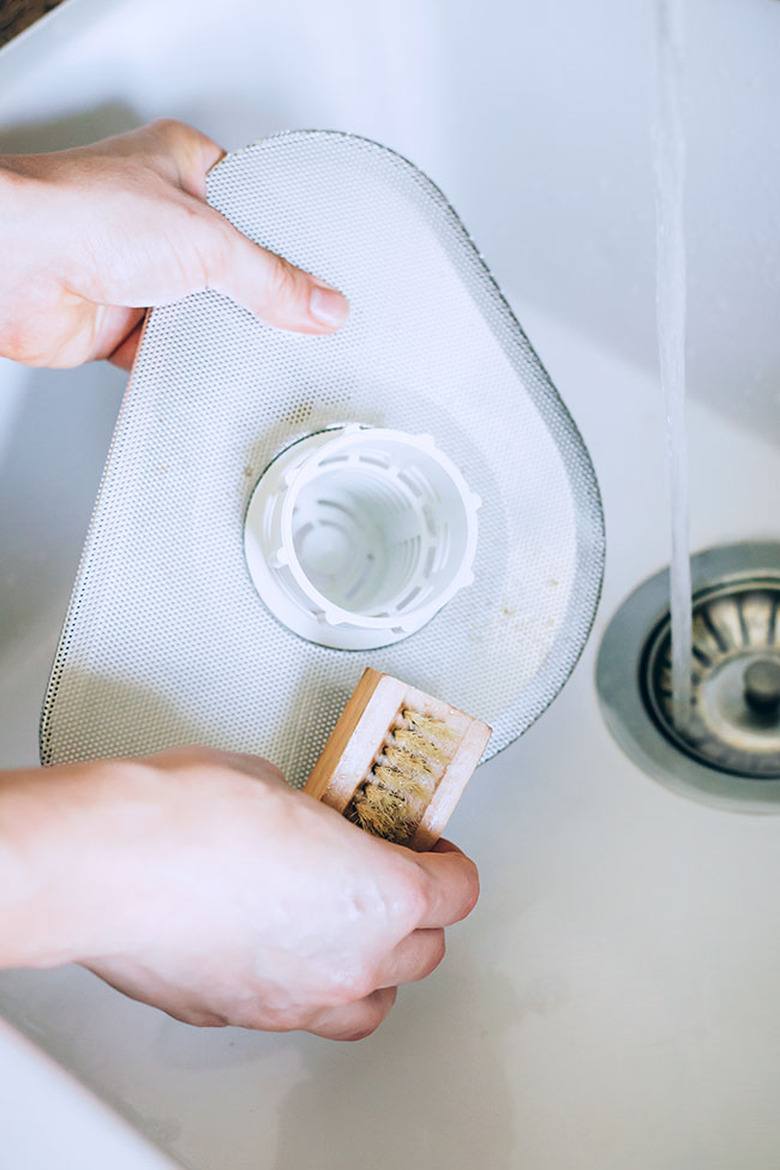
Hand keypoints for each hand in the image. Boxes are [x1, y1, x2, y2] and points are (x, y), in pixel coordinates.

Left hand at [0, 119, 348, 369]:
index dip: (286, 243)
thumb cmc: (79, 214)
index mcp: (182, 167)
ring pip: (199, 314)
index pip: (254, 207)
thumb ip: (272, 280)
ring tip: (244, 345)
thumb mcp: (208, 241)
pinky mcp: (117, 322)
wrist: (14, 264)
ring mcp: (136, 271)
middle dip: (252, 298)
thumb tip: (321, 304)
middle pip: (230, 269)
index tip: (319, 278)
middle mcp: (157, 217)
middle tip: (290, 321)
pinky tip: (200, 367)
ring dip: (213, 333)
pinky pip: (165, 352)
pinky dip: (181, 365)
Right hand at [0, 748, 477, 1039]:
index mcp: (381, 897)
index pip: (457, 893)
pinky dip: (303, 984)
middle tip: (390, 877)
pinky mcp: (240, 1014)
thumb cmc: (188, 819)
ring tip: (348, 931)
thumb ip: (316, 817)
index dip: (449, 865)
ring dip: (371, 968)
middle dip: (415, 915)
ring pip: (368, 1003)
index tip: (435, 852)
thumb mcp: (278, 785)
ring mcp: (295, 1000)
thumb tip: (308, 821)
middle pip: (423, 953)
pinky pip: (298, 1010)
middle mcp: (350, 962)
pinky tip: (277, 947)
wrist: (109, 864)